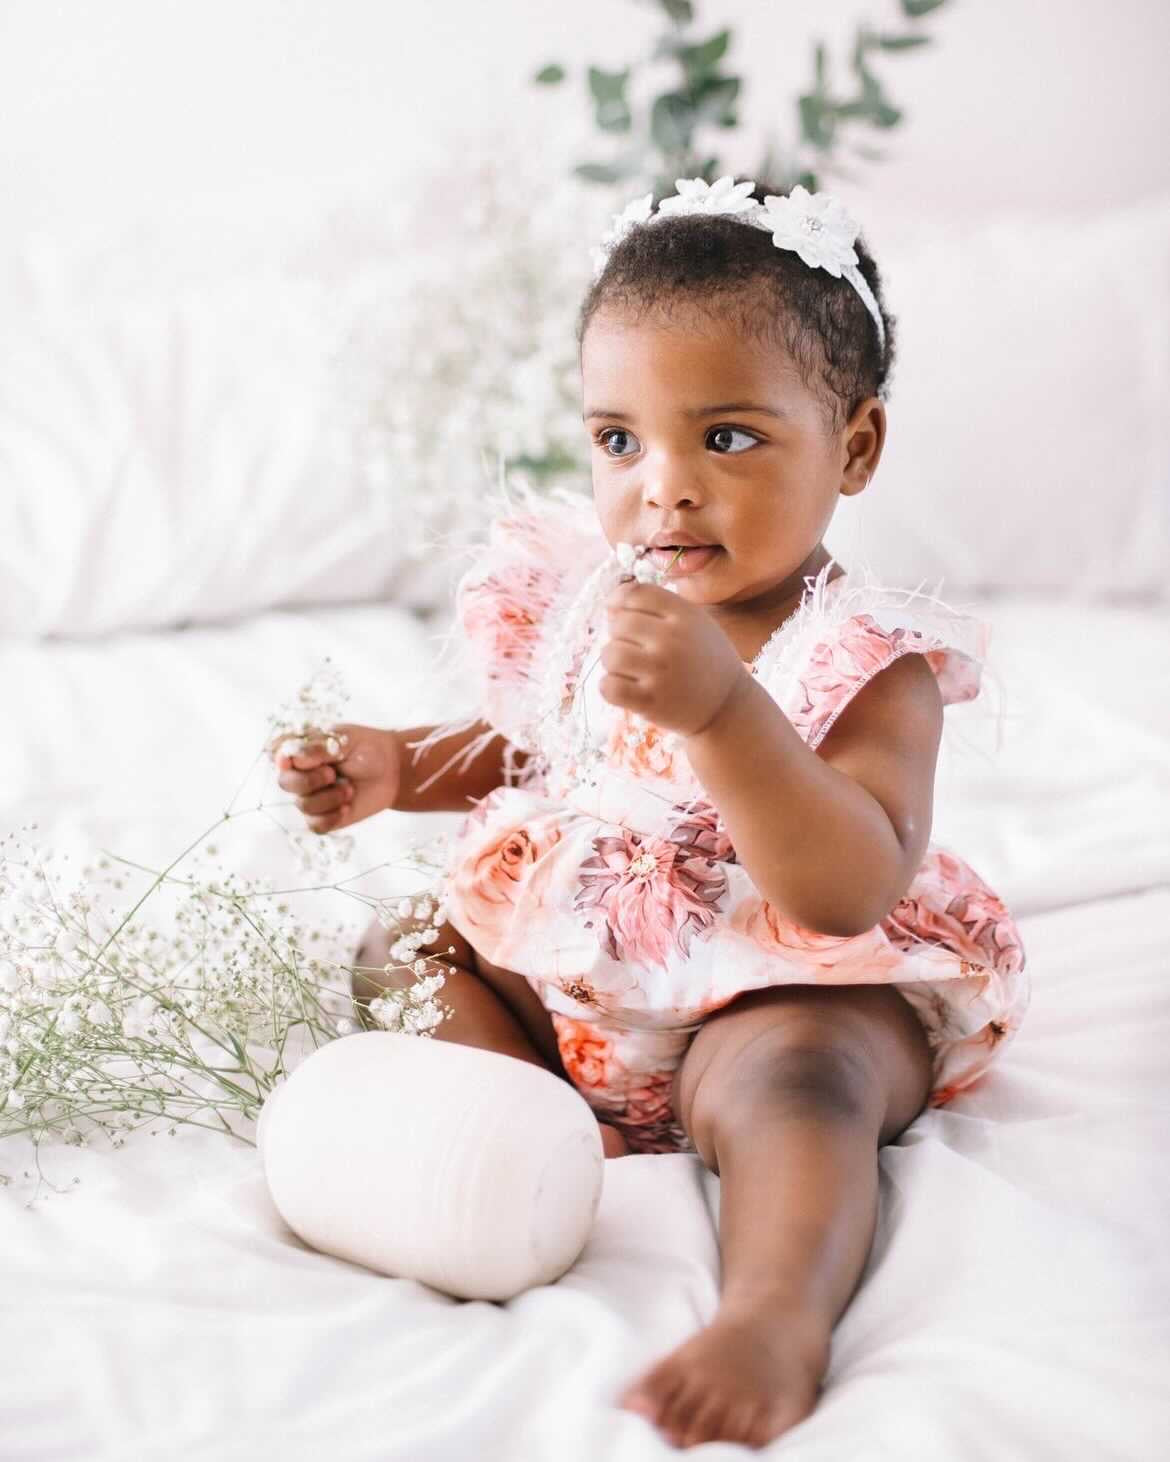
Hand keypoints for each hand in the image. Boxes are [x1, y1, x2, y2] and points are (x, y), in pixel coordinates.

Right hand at [268, 723, 401, 833]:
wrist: (392, 771)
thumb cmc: (367, 749)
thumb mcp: (345, 740)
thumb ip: (318, 747)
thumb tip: (290, 758)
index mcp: (301, 750)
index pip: (278, 754)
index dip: (282, 759)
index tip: (289, 761)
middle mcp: (301, 774)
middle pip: (285, 783)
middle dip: (309, 781)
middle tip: (332, 774)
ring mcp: (311, 797)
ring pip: (303, 805)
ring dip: (329, 798)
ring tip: (350, 788)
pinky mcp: (323, 817)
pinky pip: (315, 825)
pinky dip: (332, 817)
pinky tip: (347, 806)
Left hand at [600, 579, 747, 736]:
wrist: (727, 706)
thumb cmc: (703, 659)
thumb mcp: (694, 622)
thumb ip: (658, 606)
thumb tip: (611, 603)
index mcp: (685, 615)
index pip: (635, 593)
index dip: (622, 603)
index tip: (626, 616)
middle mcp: (672, 640)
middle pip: (619, 623)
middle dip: (620, 635)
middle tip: (636, 649)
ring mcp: (660, 672)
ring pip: (610, 654)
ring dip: (613, 662)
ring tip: (631, 669)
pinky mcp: (650, 702)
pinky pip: (608, 686)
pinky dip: (609, 686)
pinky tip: (625, 687)